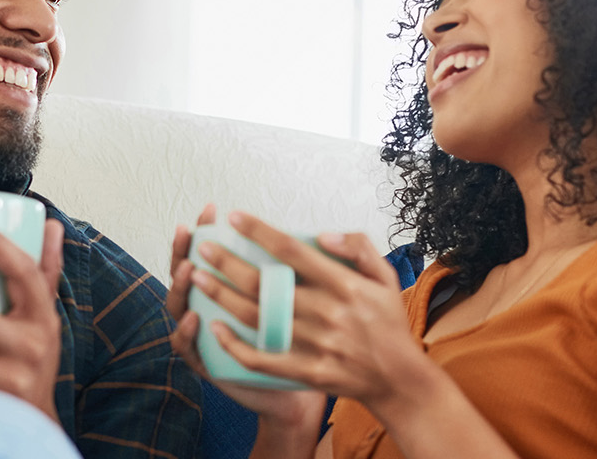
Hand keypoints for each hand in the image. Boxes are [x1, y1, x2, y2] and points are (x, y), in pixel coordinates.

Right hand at [167, 204, 327, 426]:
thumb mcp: (305, 303)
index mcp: (231, 288)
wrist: (296, 391)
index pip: (211, 252)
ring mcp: (203, 334)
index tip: (211, 211)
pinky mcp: (204, 362)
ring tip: (188, 270)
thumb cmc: (301, 344)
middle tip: (189, 234)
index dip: (207, 230)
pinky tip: (194, 319)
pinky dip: (186, 332)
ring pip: (179, 306)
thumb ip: (310, 271)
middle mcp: (210, 307)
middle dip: (183, 250)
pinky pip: (187, 347)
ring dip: (180, 286)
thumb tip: (324, 237)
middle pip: (185, 272)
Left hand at [191, 210, 423, 410]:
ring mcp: (316, 344)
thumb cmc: (389, 323)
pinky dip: (234, 344)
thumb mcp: (386, 277)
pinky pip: (262, 358)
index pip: (292, 251)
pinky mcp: (307, 371)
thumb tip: (323, 235)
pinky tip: (214, 327)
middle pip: (265, 284)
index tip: (233, 217)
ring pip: (256, 317)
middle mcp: (327, 313)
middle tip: (203, 247)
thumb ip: (359, 247)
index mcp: (344, 285)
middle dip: (227, 262)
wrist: (399, 379)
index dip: (258, 231)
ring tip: (197, 278)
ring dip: (221, 296)